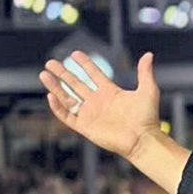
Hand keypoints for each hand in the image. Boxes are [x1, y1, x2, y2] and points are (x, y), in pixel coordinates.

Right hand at [39, 51, 160, 160]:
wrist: (143, 139)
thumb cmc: (148, 118)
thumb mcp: (148, 91)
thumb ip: (144, 73)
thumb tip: (149, 55)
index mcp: (110, 92)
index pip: (94, 74)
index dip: (85, 64)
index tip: (75, 53)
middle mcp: (98, 102)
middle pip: (75, 84)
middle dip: (63, 73)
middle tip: (50, 62)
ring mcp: (90, 114)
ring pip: (67, 98)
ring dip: (55, 87)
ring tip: (44, 74)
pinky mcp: (85, 126)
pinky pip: (67, 116)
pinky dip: (58, 107)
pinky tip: (51, 96)